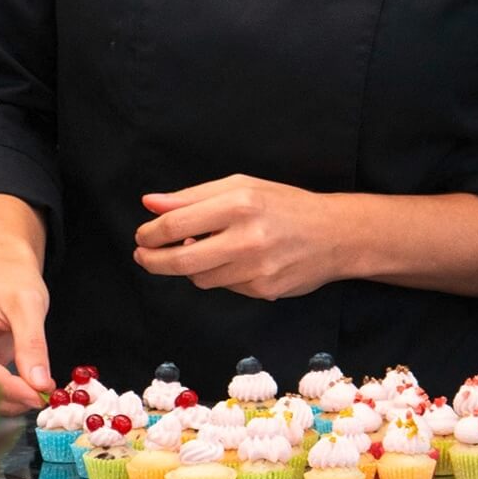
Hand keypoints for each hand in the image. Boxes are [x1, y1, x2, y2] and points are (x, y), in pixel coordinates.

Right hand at [0, 261, 53, 413]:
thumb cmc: (13, 278)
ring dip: (9, 401)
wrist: (6, 269)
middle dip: (8, 397)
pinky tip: (29, 393)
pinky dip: (7, 395)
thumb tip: (39, 384)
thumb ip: (32, 343)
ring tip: (39, 393)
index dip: (5, 386)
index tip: (35, 396)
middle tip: (41, 399)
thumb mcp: (28, 304)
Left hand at [133, 175, 341, 300]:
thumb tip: (150, 204)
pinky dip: (219, 275)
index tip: (142, 235)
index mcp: (240, 203)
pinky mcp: (263, 291)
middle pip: (181, 259)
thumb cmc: (285, 205)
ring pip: (200, 278)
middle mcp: (248, 237)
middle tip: (143, 256)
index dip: (151, 233)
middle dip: (153, 260)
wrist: (335, 234)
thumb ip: (193, 196)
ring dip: (189, 267)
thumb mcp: (242, 187)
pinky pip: (224, 287)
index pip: (177, 223)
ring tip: (196, 251)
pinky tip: (231, 261)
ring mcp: (256, 268)